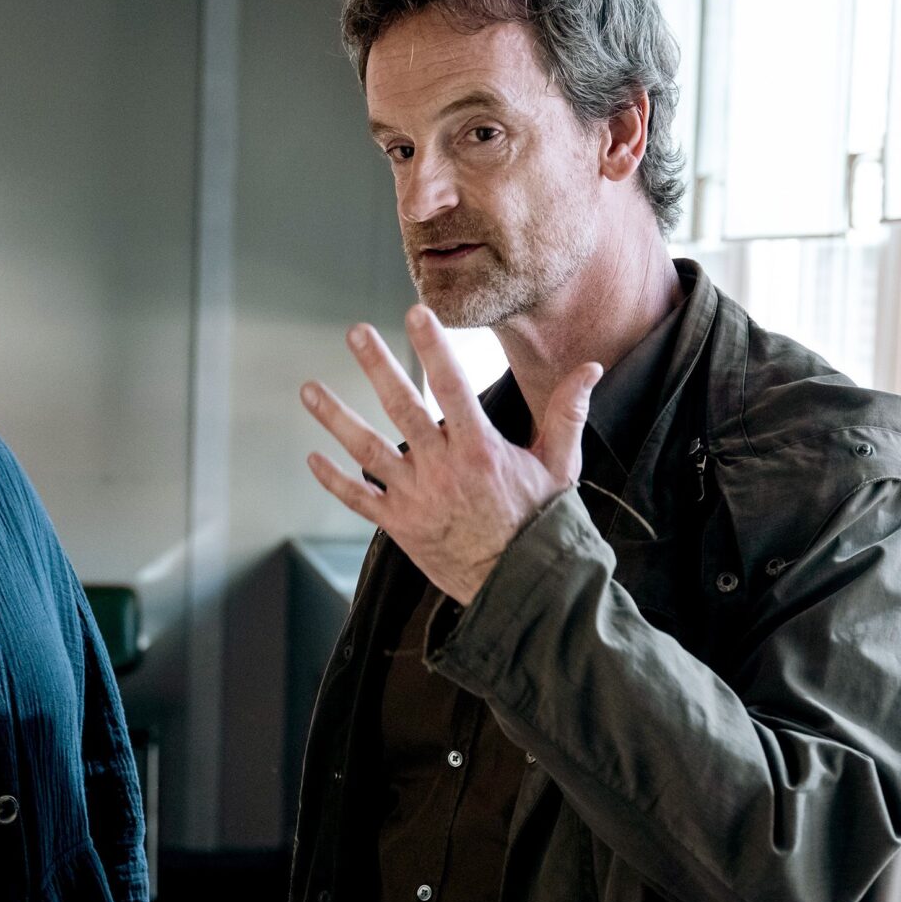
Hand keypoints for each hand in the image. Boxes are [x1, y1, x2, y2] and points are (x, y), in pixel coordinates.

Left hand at [302, 305, 599, 605]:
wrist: (519, 587)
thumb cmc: (540, 523)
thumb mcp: (559, 467)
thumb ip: (567, 413)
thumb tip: (591, 368)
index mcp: (480, 449)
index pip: (452, 386)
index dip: (434, 348)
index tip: (416, 314)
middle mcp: (443, 469)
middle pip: (402, 407)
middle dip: (378, 366)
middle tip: (356, 331)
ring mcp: (416, 497)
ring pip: (368, 450)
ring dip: (336, 418)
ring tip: (309, 390)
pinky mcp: (400, 525)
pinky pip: (359, 499)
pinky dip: (334, 480)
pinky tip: (312, 458)